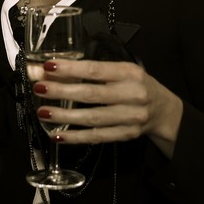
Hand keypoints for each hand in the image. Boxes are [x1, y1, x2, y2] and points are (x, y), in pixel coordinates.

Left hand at [30, 58, 182, 156]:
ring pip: (93, 118)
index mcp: (128, 73)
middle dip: (62, 91)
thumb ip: (90, 70)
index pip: (95, 70)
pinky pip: (98, 137)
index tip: (48, 66)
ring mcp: (131, 117)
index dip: (71, 68)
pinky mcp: (127, 135)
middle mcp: (132, 94)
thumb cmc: (135, 85)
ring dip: (65, 116)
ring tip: (42, 112)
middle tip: (39, 88)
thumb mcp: (119, 71)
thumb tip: (49, 68)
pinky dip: (76, 137)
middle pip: (92, 94)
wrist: (165, 111)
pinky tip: (58, 135)